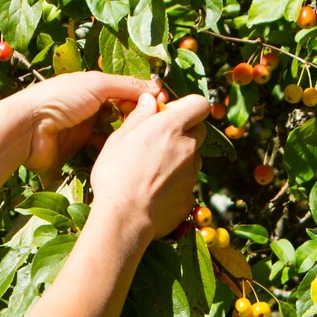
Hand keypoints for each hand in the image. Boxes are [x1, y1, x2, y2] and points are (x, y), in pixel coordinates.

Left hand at [12, 72, 159, 182]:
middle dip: (139, 120)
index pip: (126, 92)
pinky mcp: (80, 153)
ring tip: (146, 142)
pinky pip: (103, 153)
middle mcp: (92, 109)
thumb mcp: (96, 84)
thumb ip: (125, 85)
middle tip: (157, 127)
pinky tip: (127, 156)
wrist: (28, 130)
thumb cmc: (59, 99)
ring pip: (115, 135)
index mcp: (94, 88)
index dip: (144, 98)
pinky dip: (113, 153)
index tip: (164, 106)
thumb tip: (155, 87)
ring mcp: (86, 132)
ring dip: (128, 138)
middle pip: (123, 114)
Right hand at [89, 89, 208, 240]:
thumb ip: (140, 116)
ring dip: (180, 157)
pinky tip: (155, 189)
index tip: (169, 114)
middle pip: (200, 130)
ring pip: (193, 157)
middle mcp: (188, 148)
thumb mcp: (120, 138)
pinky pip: (188, 182)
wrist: (125, 216)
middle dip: (185, 131)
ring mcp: (192, 174)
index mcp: (171, 127)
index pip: (200, 104)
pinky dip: (176, 182)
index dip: (187, 106)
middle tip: (160, 140)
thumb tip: (150, 100)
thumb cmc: (116, 174)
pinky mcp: (190, 196)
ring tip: (154, 169)